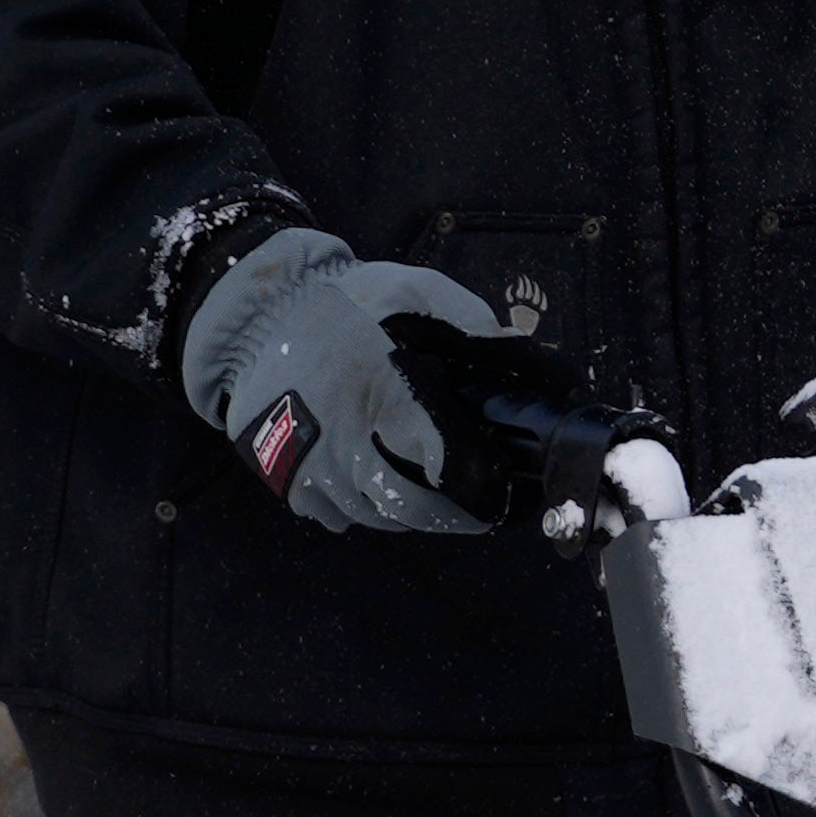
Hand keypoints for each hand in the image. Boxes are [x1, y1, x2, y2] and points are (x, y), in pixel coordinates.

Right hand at [180, 229, 599, 535]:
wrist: (259, 307)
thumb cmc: (349, 300)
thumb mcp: (424, 299)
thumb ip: (486, 339)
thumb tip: (556, 376)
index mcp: (389, 396)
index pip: (453, 468)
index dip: (487, 487)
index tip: (506, 488)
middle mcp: (346, 441)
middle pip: (417, 509)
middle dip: (457, 514)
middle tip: (479, 505)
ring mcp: (310, 464)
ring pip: (377, 517)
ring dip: (413, 513)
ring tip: (434, 491)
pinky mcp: (283, 475)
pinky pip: (336, 515)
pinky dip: (364, 509)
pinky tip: (380, 483)